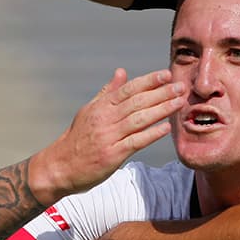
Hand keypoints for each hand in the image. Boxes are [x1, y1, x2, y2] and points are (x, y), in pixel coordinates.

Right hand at [30, 68, 183, 202]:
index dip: (148, 81)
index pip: (128, 90)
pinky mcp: (111, 155)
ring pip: (139, 119)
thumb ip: (107, 93)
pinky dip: (151, 133)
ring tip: (179, 102)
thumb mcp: (88, 111)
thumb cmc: (76, 139)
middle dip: (161, 93)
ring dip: (161, 109)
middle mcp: (104, 119)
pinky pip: (135, 142)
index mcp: (100, 107)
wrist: (58, 168)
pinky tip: (166, 127)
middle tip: (181, 86)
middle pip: (137, 102)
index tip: (166, 74)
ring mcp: (108, 137)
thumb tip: (121, 72)